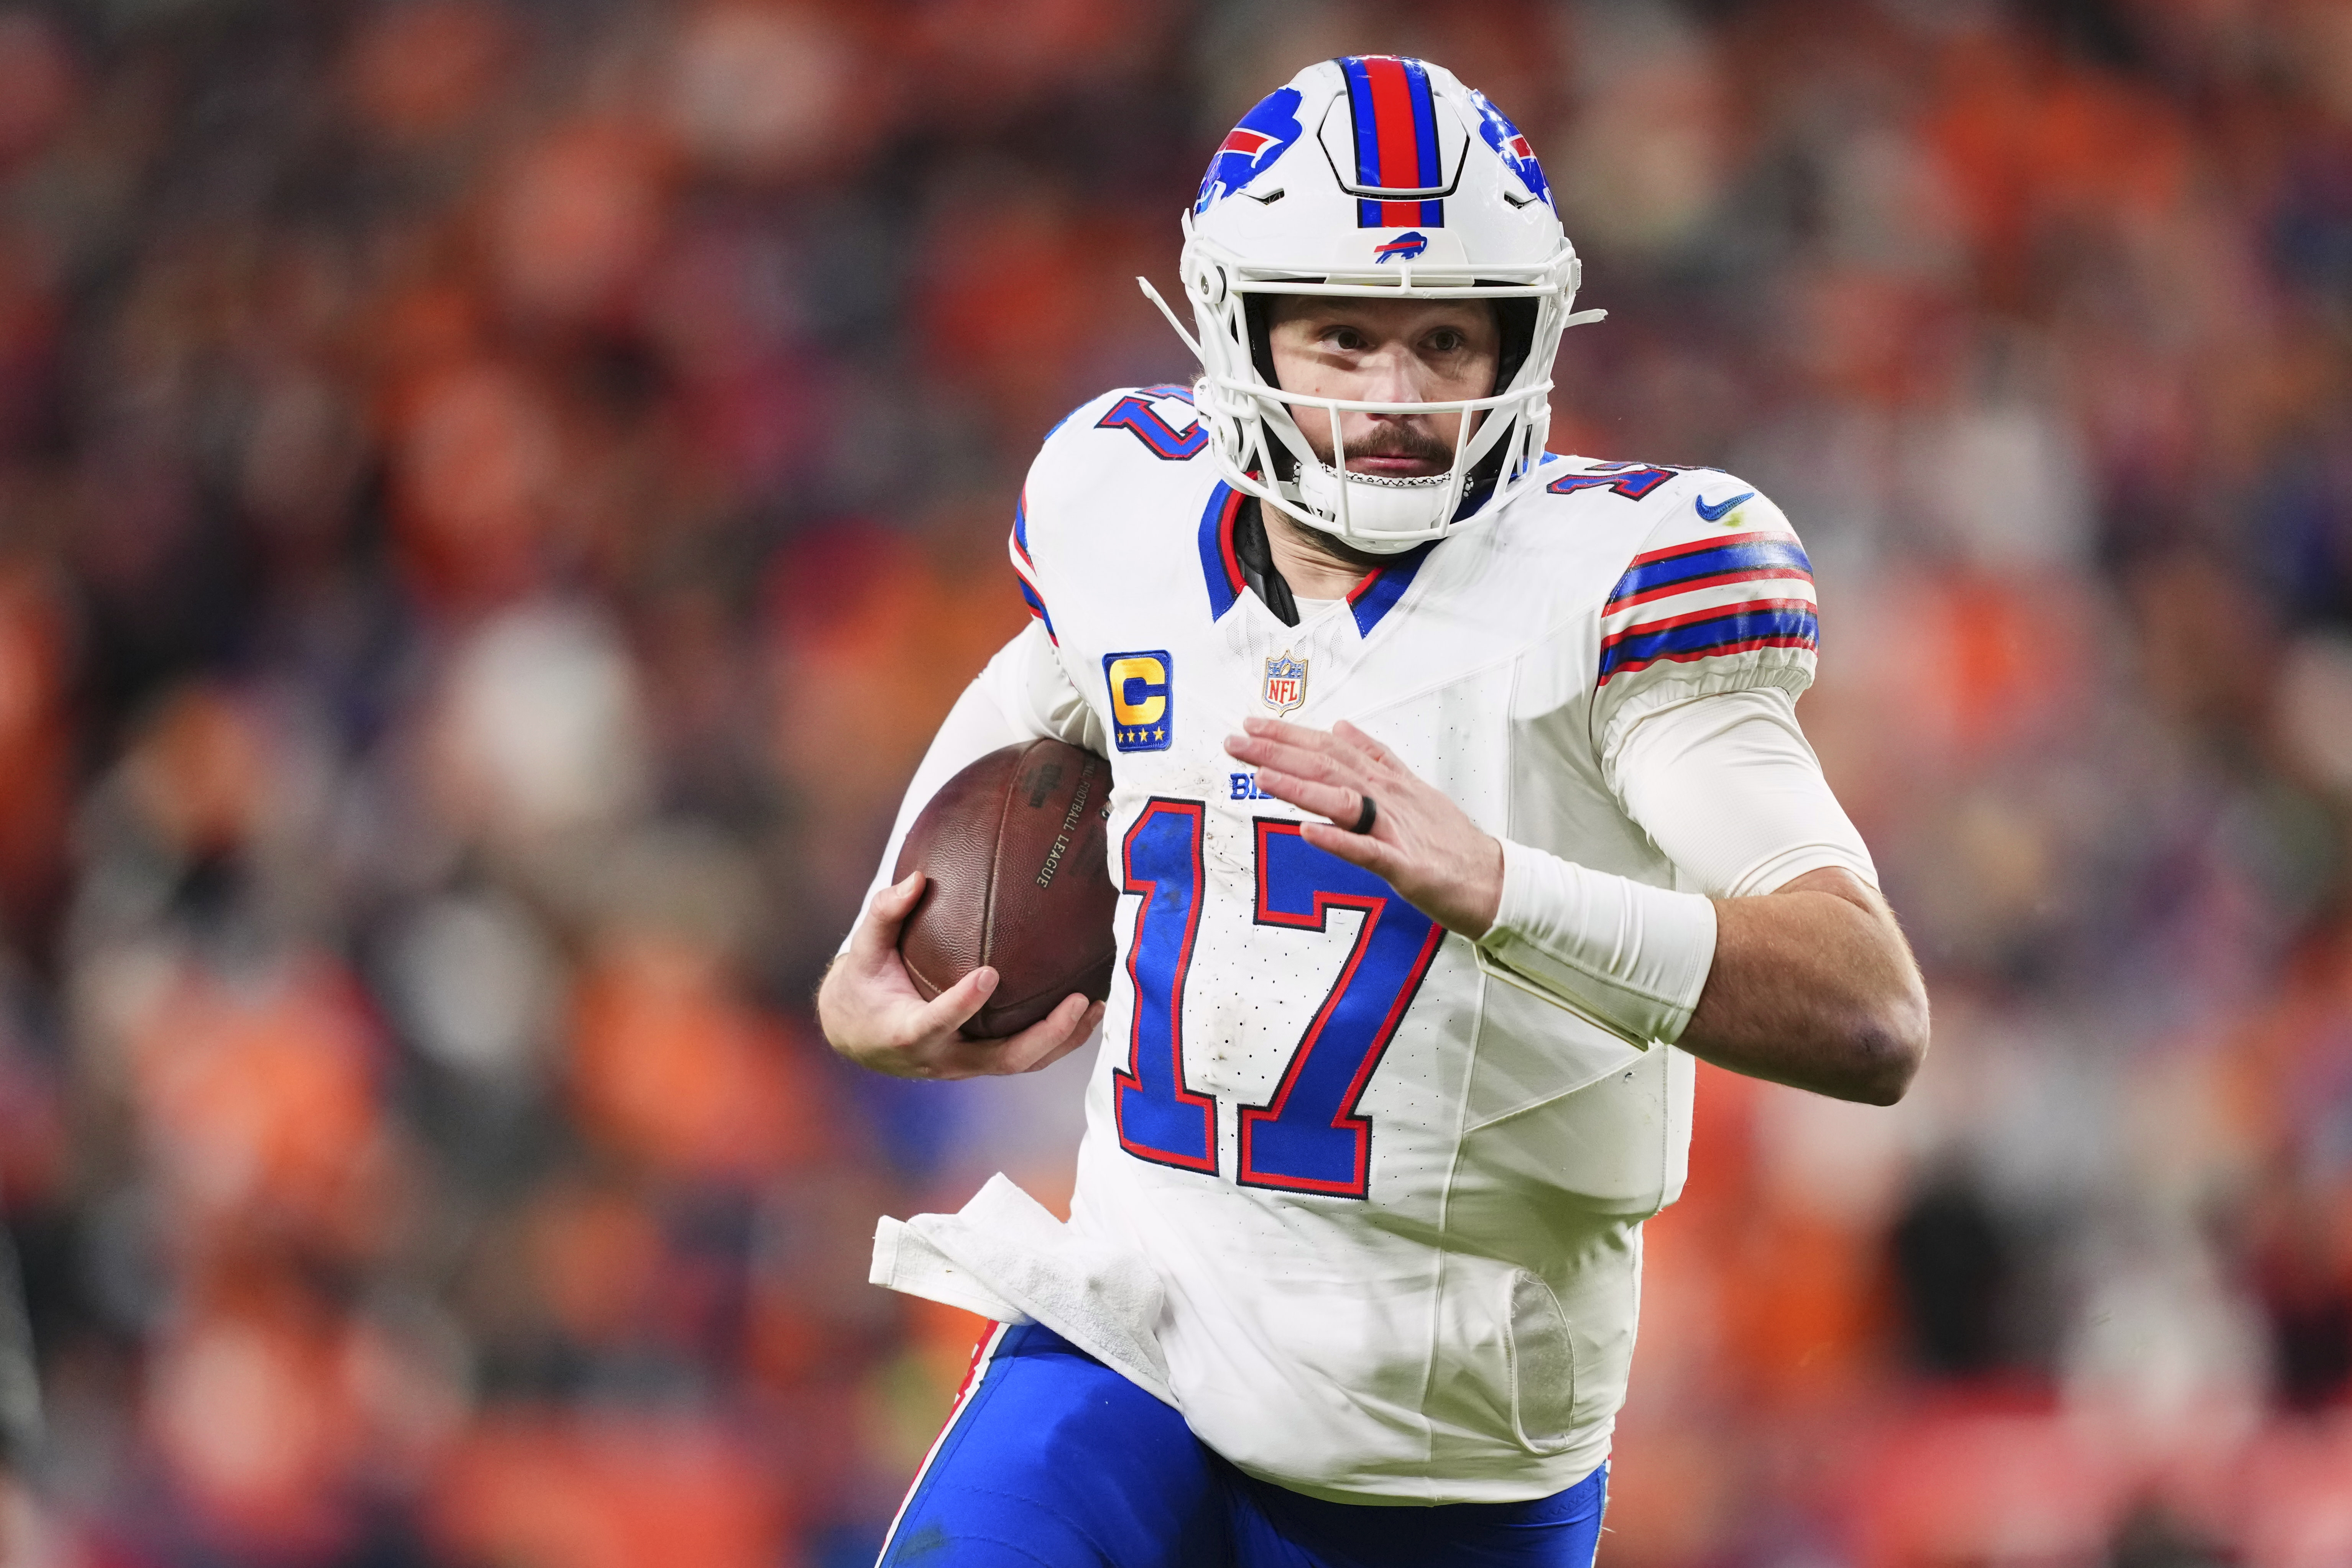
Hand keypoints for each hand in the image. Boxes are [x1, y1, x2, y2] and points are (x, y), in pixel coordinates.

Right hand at [818, 871, 1104, 1079]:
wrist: (859, 1036)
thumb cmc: (863, 987)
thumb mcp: (863, 952)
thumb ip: (885, 914)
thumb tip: (917, 878)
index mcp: (908, 1033)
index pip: (937, 1023)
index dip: (962, 1004)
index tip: (989, 974)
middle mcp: (943, 1058)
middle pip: (1001, 1060)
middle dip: (1044, 1034)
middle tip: (1077, 1000)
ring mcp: (967, 1066)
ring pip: (1022, 1064)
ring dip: (1063, 1040)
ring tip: (1096, 1006)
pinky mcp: (982, 1063)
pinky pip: (1025, 1057)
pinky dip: (1058, 1039)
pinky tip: (1086, 1011)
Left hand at [1223, 717, 1503, 936]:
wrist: (1491, 880)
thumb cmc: (1447, 840)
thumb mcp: (1411, 788)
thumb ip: (1375, 758)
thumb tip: (1342, 727)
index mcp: (1384, 781)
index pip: (1330, 749)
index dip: (1289, 736)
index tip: (1252, 725)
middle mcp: (1387, 798)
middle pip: (1327, 768)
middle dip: (1278, 753)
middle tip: (1236, 740)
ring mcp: (1395, 830)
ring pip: (1342, 801)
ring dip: (1299, 788)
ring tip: (1260, 776)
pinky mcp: (1405, 867)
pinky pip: (1367, 852)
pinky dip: (1338, 840)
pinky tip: (1309, 831)